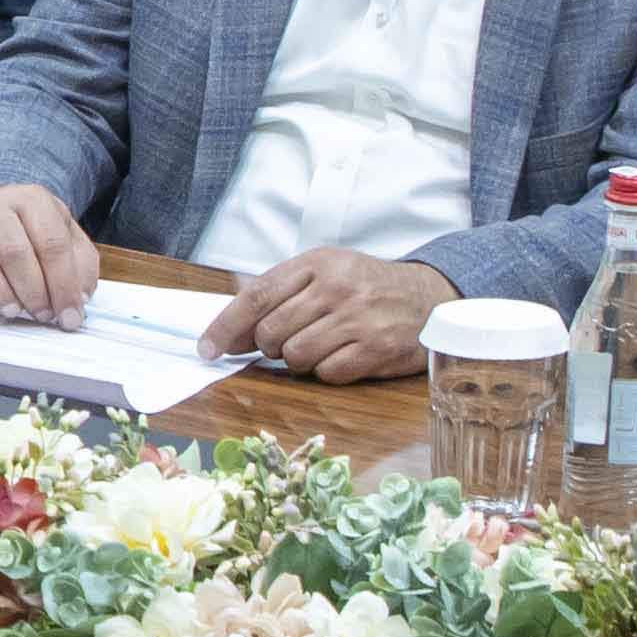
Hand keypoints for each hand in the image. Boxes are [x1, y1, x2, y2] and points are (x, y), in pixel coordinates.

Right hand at [0, 183, 101, 325]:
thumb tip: (78, 299)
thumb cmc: (34, 232)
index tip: (69, 317)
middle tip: (42, 315)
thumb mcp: (66, 237)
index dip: (63, 285)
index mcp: (32, 200)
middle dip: (32, 290)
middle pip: (13, 251)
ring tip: (12, 311)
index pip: (52, 244)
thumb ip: (79, 266)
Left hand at [209, 246, 453, 382]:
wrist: (429, 297)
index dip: (225, 326)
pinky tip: (343, 355)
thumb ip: (279, 294)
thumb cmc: (365, 287)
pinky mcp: (376, 349)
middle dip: (267, 346)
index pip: (256, 296)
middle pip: (271, 332)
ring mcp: (358, 318)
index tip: (207, 349)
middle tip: (284, 342)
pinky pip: (326, 373)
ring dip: (298, 360)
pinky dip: (326, 371)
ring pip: (295, 356)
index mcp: (317, 262)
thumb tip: (229, 333)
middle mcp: (337, 287)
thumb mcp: (325, 272)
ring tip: (319, 346)